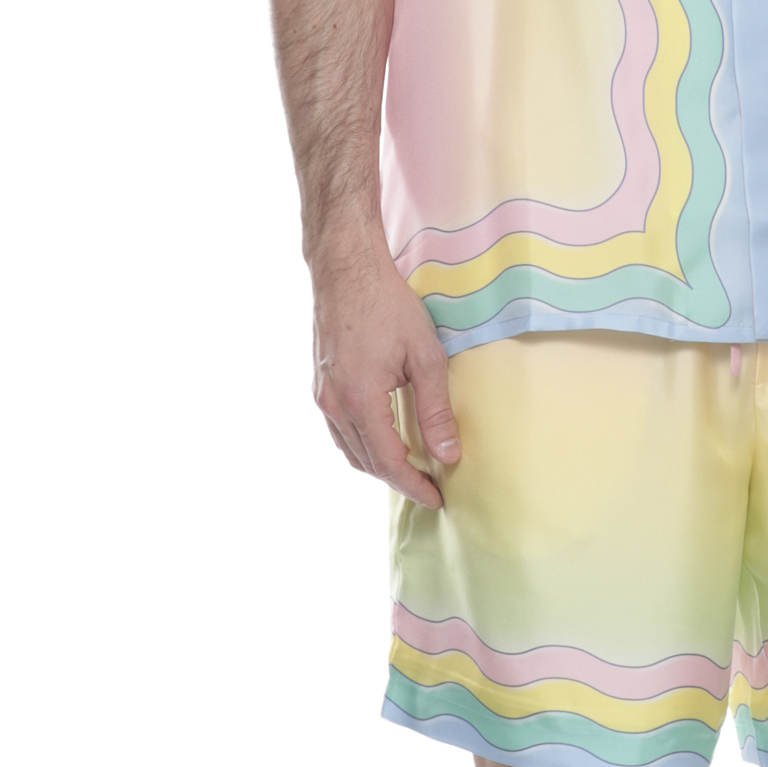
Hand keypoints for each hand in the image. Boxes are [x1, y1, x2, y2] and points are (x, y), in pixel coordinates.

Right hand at [308, 233, 459, 510]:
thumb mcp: (425, 356)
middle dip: (398, 480)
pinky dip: (362, 445)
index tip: (436, 498)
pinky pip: (339, 431)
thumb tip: (448, 454)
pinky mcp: (320, 384)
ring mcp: (322, 395)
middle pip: (367, 462)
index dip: (414, 485)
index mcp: (360, 400)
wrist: (346, 268)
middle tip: (429, 487)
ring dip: (378, 466)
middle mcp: (334, 404)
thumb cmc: (387, 304)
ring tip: (410, 469)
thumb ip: (436, 410)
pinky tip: (383, 441)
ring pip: (349, 450)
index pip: (389, 462)